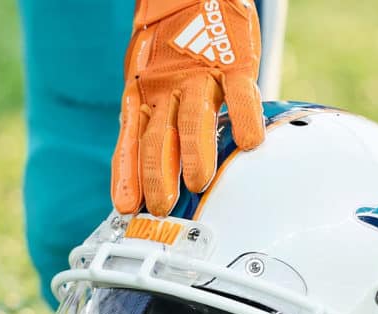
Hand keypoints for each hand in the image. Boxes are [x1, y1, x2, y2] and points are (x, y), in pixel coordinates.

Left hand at [112, 0, 263, 216]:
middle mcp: (166, 88)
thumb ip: (154, 118)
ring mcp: (200, 75)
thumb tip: (159, 166)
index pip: (130, 142)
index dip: (127, 175)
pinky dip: (245, 117)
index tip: (127, 208)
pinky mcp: (233, 61)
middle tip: (163, 206)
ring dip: (194, 153)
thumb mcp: (151, 79)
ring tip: (199, 181)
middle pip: (157, 137)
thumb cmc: (175, 41)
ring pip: (193, 117)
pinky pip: (240, 92)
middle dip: (158, 174)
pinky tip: (250, 142)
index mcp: (143, 94)